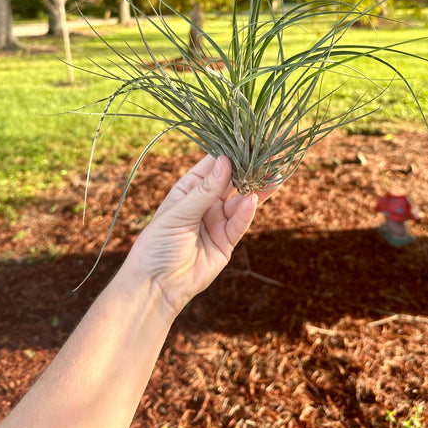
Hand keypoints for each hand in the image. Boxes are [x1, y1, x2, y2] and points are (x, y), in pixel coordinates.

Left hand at [120, 155, 276, 314]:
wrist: (156, 285)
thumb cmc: (157, 244)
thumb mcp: (179, 214)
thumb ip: (205, 191)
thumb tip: (225, 162)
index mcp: (188, 190)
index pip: (211, 167)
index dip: (228, 155)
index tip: (246, 142)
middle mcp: (204, 204)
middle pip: (230, 183)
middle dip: (247, 171)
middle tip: (267, 158)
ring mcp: (216, 222)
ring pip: (239, 202)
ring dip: (254, 191)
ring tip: (272, 178)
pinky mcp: (226, 242)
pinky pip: (238, 224)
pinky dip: (246, 213)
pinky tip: (253, 201)